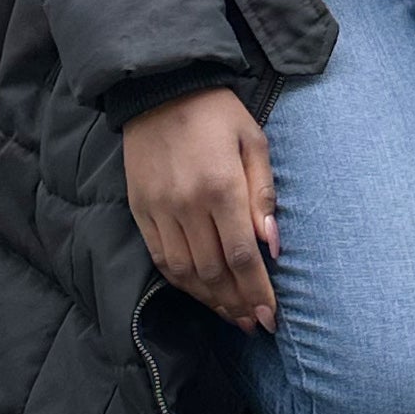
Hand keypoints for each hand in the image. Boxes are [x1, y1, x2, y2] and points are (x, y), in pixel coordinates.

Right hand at [121, 86, 278, 331]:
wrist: (160, 90)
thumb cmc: (217, 114)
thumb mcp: (254, 141)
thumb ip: (263, 193)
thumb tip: (274, 245)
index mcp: (221, 186)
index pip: (242, 255)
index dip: (258, 292)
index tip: (271, 317)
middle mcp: (187, 206)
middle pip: (214, 272)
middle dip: (237, 303)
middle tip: (254, 323)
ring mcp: (159, 211)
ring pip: (185, 273)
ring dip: (210, 300)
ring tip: (232, 316)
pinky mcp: (139, 212)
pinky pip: (161, 260)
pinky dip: (182, 283)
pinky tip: (200, 292)